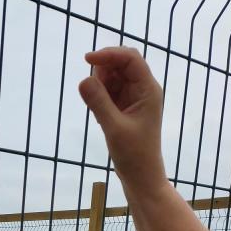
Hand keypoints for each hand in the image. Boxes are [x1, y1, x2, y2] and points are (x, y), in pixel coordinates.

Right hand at [79, 46, 167, 199]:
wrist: (141, 176)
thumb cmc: (133, 154)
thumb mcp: (113, 128)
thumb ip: (98, 103)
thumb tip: (83, 80)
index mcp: (148, 89)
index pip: (130, 59)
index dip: (109, 54)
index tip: (86, 59)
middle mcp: (143, 89)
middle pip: (122, 64)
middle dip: (103, 70)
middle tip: (90, 91)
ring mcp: (134, 98)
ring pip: (114, 77)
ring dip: (100, 84)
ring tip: (96, 107)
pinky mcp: (125, 108)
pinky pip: (110, 92)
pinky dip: (100, 96)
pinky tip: (98, 114)